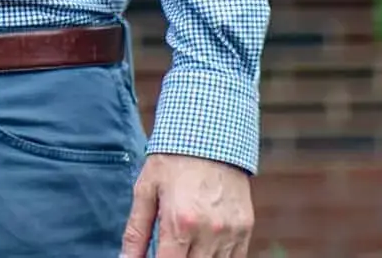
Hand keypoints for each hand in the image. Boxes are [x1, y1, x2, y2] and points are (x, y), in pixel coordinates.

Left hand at [121, 152, 252, 257]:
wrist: (210, 136)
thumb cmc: (172, 161)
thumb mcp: (145, 191)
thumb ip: (135, 232)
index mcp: (180, 223)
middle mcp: (209, 232)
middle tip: (168, 249)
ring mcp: (231, 233)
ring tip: (184, 248)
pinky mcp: (245, 229)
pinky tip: (202, 250)